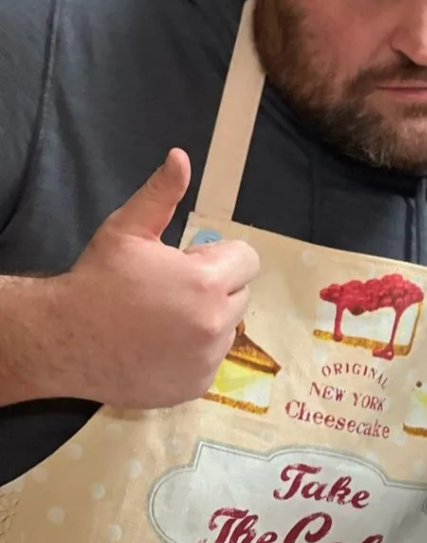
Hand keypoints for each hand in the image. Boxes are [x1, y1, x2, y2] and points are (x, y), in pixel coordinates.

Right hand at [47, 149, 260, 407]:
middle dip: (215, 288)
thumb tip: (181, 157)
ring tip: (163, 319)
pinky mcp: (197, 385)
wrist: (63, 339)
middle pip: (241, 294)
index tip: (188, 263)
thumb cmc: (97, 279)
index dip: (218, 257)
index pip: (247, 260)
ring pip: (228, 328)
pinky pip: (212, 360)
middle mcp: (215, 324)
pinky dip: (195, 353)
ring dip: (207, 320)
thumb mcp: (127, 230)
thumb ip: (161, 194)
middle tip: (171, 290)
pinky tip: (161, 346)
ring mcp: (207, 359)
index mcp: (207, 282)